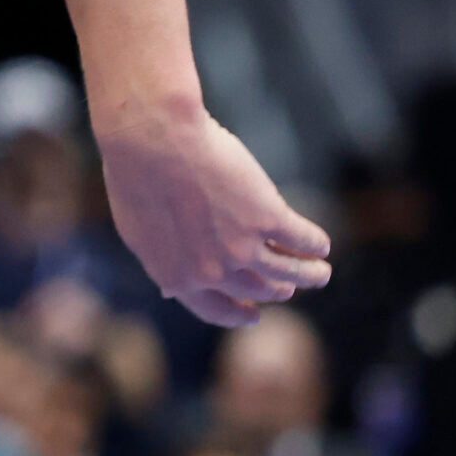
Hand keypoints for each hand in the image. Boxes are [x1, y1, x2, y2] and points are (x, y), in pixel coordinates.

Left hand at [94, 99, 330, 327]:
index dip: (237, 315)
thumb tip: (168, 287)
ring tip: (320, 271)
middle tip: (289, 287)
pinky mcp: (267, 217)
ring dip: (310, 275)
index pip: (215, 310)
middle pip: (258, 291)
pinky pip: (303, 239)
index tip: (254, 316)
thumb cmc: (135, 173)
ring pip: (290, 273)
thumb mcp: (138, 230)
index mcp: (177, 276)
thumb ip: (161, 260)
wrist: (150, 139)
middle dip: (278, 291)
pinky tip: (320, 243)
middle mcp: (213, 271)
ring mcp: (243, 247)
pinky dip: (315, 244)